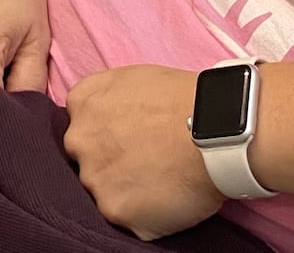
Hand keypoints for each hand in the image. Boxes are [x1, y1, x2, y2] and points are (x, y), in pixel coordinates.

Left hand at [65, 66, 221, 240]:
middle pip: (86, 160)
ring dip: (126, 190)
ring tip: (159, 179)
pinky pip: (126, 218)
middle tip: (145, 160)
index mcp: (82, 104)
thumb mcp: (132, 76)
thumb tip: (100, 114)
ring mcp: (95, 179)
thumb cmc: (181, 97)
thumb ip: (104, 96)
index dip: (105, 133)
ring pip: (104, 192)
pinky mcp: (115, 212)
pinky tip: (165, 197)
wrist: (214, 128)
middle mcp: (79, 141)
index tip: (127, 137)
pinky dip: (144, 214)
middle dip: (109, 162)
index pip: (80, 125)